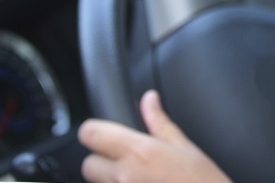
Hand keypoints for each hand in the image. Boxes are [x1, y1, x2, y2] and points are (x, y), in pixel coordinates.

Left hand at [79, 90, 230, 182]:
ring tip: (139, 181)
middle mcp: (124, 176)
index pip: (90, 133)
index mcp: (139, 152)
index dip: (94, 132)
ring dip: (111, 181)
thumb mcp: (186, 148)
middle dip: (102, 163)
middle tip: (127, 165)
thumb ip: (160, 122)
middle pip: (88, 164)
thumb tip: (149, 99)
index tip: (103, 135)